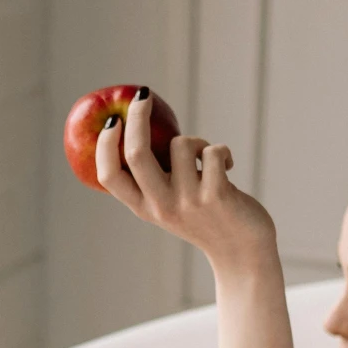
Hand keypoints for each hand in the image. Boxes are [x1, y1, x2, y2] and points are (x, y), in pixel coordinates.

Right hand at [94, 89, 276, 275]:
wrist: (242, 251)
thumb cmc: (205, 219)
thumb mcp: (169, 205)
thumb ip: (154, 179)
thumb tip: (140, 126)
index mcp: (144, 208)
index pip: (109, 176)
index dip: (105, 144)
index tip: (112, 121)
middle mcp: (161, 206)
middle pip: (136, 153)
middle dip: (137, 116)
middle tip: (143, 96)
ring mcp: (189, 201)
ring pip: (182, 144)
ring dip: (197, 141)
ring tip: (207, 157)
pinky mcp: (216, 195)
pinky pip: (212, 151)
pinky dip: (221, 151)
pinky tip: (227, 166)